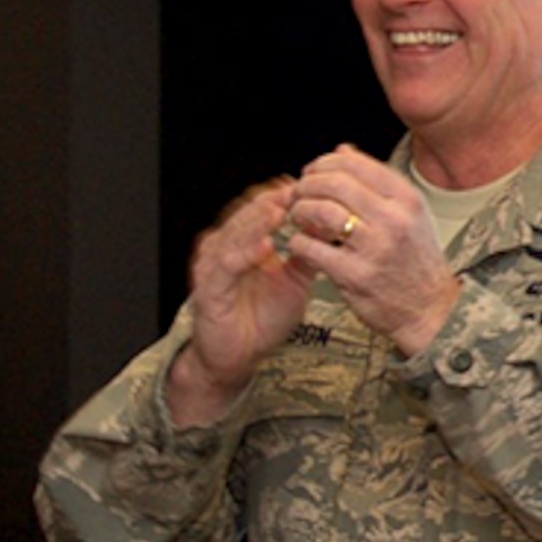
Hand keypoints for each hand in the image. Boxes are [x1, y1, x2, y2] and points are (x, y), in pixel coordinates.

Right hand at [169, 177, 313, 426]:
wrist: (238, 356)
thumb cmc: (263, 318)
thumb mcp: (295, 281)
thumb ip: (309, 253)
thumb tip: (332, 226)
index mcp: (244, 242)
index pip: (263, 208)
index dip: (285, 195)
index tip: (312, 184)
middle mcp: (225, 248)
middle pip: (247, 214)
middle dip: (273, 200)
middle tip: (297, 188)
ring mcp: (214, 266)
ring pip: (234, 234)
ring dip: (257, 221)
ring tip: (280, 208)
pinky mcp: (208, 289)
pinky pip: (226, 267)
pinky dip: (244, 253)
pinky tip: (264, 246)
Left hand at [286, 145, 460, 355]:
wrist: (430, 308)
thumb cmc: (417, 261)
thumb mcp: (410, 214)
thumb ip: (377, 182)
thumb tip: (343, 150)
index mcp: (406, 199)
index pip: (355, 164)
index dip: (325, 163)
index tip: (313, 172)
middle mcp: (394, 219)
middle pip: (335, 183)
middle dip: (307, 184)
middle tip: (298, 193)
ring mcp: (375, 248)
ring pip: (321, 211)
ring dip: (299, 210)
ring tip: (297, 216)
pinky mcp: (355, 275)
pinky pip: (311, 247)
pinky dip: (297, 241)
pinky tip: (300, 242)